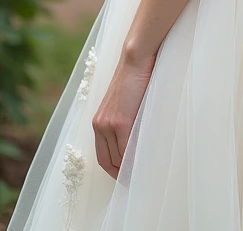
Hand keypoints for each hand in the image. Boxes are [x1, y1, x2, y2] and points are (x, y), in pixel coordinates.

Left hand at [92, 51, 155, 179]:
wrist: (136, 59)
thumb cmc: (136, 79)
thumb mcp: (125, 104)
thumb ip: (124, 122)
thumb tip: (134, 143)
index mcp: (99, 121)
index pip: (103, 156)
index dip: (114, 170)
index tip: (127, 176)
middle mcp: (99, 125)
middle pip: (107, 162)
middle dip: (120, 175)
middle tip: (134, 182)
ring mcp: (109, 125)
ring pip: (117, 158)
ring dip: (128, 169)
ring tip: (141, 175)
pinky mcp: (120, 122)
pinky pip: (125, 150)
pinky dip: (133, 160)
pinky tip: (143, 163)